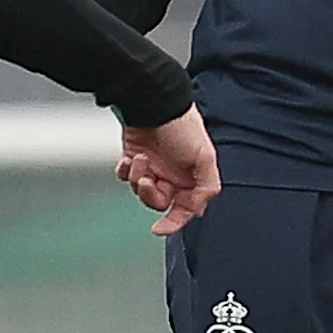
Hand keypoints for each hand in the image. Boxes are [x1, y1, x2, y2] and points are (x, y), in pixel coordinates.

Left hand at [119, 108, 221, 233]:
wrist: (153, 103)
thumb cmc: (181, 125)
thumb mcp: (205, 157)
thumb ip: (206, 188)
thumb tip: (196, 211)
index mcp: (192, 177)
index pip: (184, 209)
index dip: (174, 222)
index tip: (160, 228)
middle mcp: (172, 174)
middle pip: (159, 202)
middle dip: (150, 194)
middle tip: (148, 179)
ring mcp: (153, 166)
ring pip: (141, 190)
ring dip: (138, 178)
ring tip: (140, 160)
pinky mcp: (134, 158)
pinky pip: (126, 176)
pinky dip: (125, 171)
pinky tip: (129, 159)